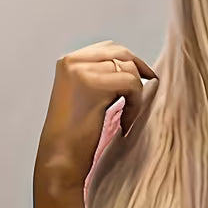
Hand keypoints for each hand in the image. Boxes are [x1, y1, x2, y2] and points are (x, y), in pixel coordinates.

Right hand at [35, 40, 157, 191]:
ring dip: (136, 95)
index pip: (108, 48)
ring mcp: (80, 70)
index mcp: (69, 62)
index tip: (146, 78)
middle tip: (147, 93)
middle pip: (120, 52)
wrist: (60, 159)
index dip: (131, 61)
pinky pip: (131, 83)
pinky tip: (124, 123)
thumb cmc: (75, 138)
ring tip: (127, 119)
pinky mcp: (92, 84)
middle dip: (139, 72)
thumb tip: (130, 69)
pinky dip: (135, 105)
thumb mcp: (86, 99)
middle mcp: (72, 61)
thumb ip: (101, 80)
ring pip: (128, 69)